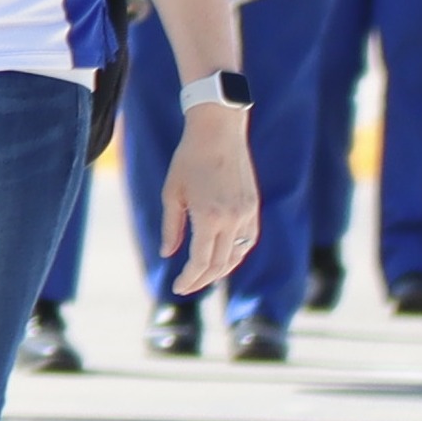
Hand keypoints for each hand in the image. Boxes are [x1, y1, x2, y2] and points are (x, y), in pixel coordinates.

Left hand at [157, 104, 260, 290]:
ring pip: (237, 255)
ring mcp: (247, 213)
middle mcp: (232, 219)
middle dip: (202, 280)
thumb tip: (168, 255)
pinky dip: (235, 254)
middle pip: (220, 264)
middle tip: (186, 287)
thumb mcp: (171, 193)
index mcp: (209, 217)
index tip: (176, 288)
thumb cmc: (188, 160)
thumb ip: (171, 227)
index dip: (189, 279)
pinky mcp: (253, 207)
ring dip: (221, 270)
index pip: (201, 262)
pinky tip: (222, 258)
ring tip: (202, 276)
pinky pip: (248, 240)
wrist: (219, 132)